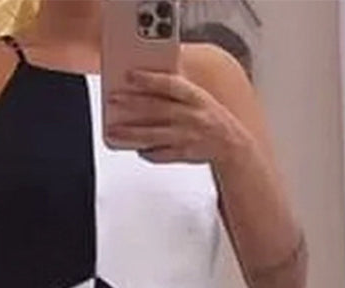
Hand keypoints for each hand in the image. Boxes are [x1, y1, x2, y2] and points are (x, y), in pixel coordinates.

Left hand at [106, 68, 246, 164]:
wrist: (231, 145)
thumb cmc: (209, 116)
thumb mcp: (199, 97)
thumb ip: (177, 90)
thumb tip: (148, 81)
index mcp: (196, 97)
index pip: (170, 85)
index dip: (150, 79)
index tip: (130, 75)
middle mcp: (191, 116)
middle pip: (157, 109)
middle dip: (132, 104)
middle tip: (113, 99)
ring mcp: (187, 137)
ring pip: (154, 135)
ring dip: (131, 133)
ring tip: (113, 130)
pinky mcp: (184, 155)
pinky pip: (160, 155)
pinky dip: (147, 153)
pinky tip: (137, 148)